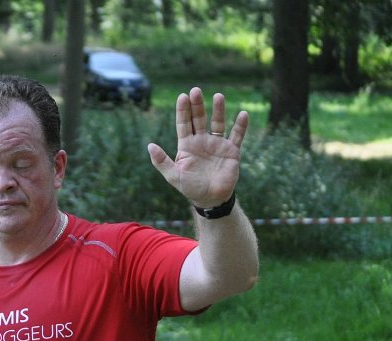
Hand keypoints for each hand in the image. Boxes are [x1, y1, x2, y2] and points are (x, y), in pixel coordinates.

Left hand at [147, 87, 248, 208]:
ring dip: (218, 110)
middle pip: (199, 118)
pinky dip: (240, 125)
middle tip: (196, 90)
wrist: (211, 199)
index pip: (184, 123)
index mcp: (187, 145)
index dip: (183, 110)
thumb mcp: (174, 176)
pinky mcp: (232, 151)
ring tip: (218, 96)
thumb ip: (162, 161)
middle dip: (197, 105)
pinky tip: (242, 114)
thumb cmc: (191, 188)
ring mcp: (217, 144)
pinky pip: (237, 135)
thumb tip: (149, 146)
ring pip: (218, 123)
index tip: (182, 97)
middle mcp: (202, 141)